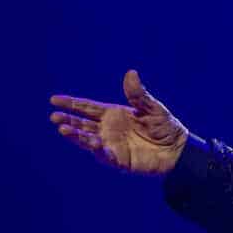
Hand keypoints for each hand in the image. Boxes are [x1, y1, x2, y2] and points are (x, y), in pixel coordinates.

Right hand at [49, 70, 188, 175]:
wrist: (178, 149)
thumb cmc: (165, 126)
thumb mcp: (152, 108)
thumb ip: (139, 95)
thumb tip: (131, 73)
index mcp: (113, 114)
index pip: (87, 108)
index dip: (71, 104)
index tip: (54, 100)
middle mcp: (108, 129)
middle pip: (82, 124)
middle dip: (68, 121)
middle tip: (54, 117)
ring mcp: (111, 145)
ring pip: (88, 140)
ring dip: (76, 135)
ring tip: (63, 130)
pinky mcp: (119, 160)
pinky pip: (105, 155)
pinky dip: (98, 150)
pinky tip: (93, 143)